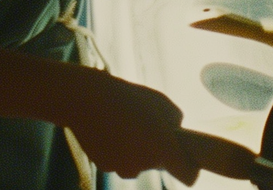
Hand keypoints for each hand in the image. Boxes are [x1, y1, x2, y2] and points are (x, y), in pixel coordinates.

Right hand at [64, 71, 198, 182]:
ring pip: (138, 163)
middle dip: (156, 149)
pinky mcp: (106, 167)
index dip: (189, 167)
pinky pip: (119, 161)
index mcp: (163, 148)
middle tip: (144, 125)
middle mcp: (145, 165)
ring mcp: (123, 168)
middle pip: (159, 164)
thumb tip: (176, 133)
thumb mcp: (160, 101)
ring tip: (124, 124)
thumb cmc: (125, 96)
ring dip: (135, 150)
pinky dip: (117, 150)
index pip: (188, 175)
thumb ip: (175, 122)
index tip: (186, 158)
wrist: (84, 99)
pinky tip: (109, 130)